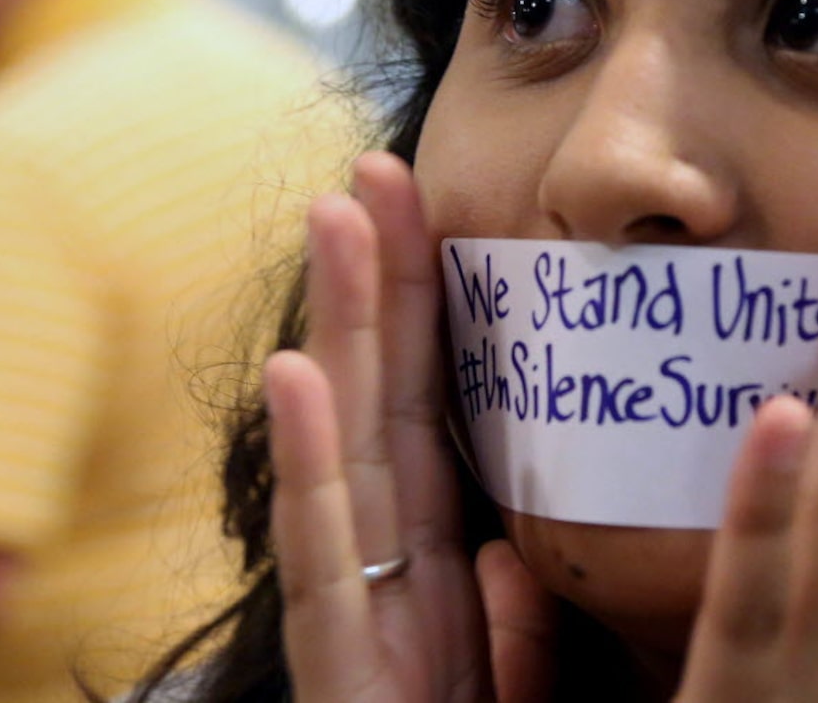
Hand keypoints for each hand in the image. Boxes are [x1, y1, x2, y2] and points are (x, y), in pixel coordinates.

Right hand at [264, 152, 558, 702]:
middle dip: (381, 295)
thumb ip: (516, 640)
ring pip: (351, 466)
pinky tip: (301, 376)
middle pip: (390, 422)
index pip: (442, 436)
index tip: (434, 215)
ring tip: (340, 215)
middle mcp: (395, 601)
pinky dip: (313, 474)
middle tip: (377, 168)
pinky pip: (331, 579)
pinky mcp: (349, 696)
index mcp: (451, 595)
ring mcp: (359, 641)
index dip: (432, 326)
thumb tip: (513, 562)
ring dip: (345, 335)